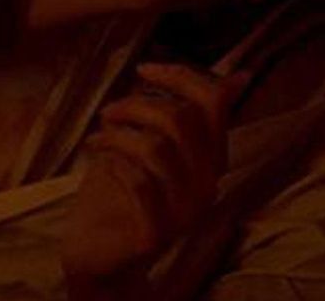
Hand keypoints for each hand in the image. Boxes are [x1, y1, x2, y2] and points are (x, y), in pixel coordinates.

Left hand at [61, 63, 249, 281]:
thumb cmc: (121, 192)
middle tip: (109, 113)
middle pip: (181, 120)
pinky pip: (139, 184)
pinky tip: (100, 161)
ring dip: (119, 133)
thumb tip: (225, 75)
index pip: (213, 104)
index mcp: (209, 159)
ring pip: (157, 148)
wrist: (102, 256)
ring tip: (98, 137)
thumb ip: (173, 114)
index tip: (142, 68)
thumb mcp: (147, 143)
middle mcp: (206, 185)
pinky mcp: (156, 232)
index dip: (180, 76)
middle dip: (137, 105)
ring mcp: (184, 212)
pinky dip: (114, 163)